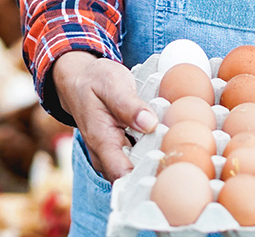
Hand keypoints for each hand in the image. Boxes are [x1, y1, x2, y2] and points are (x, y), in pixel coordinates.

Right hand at [52, 51, 157, 181]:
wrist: (79, 79)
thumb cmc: (95, 81)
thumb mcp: (112, 84)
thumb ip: (129, 105)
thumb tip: (150, 124)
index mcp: (102, 141)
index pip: (123, 175)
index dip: (145, 175)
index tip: (166, 162)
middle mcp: (105, 155)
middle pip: (135, 175)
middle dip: (156, 164)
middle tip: (174, 145)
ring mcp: (112, 155)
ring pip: (139, 167)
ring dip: (155, 155)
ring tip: (169, 136)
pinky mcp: (120, 150)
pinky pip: (139, 156)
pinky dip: (151, 147)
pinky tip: (161, 133)